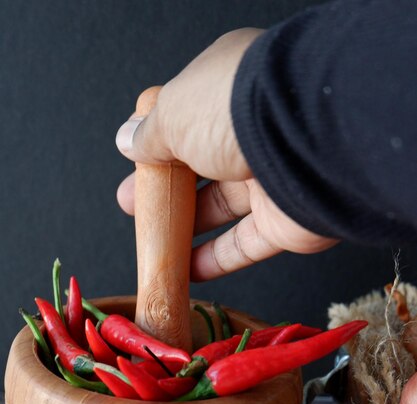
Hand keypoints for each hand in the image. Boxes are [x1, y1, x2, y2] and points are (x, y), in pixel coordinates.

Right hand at [116, 28, 337, 279]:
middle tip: (135, 204)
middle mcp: (254, 131)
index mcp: (229, 91)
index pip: (190, 119)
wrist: (307, 143)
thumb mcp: (174, 116)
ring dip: (187, 227)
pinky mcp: (287, 220)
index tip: (135, 163)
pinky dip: (217, 259)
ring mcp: (273, 176)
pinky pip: (246, 243)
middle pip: (203, 167)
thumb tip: (129, 140)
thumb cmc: (235, 113)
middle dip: (166, 188)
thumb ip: (150, 134)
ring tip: (155, 242)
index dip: (160, 143)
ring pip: (224, 207)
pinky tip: (189, 270)